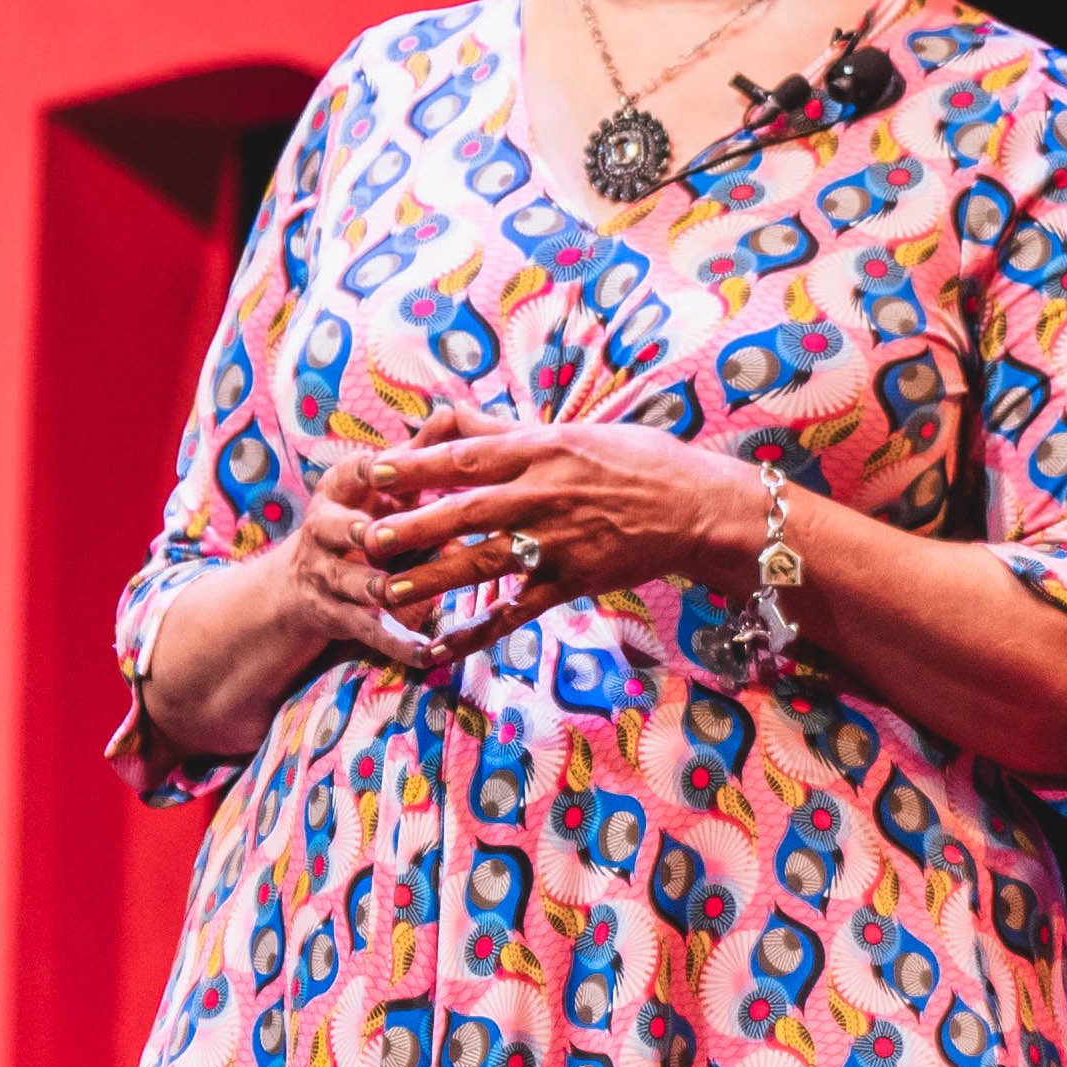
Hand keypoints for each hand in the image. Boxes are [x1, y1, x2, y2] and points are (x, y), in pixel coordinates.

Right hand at [220, 461, 448, 681]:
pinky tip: (425, 653)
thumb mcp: (380, 489)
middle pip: (332, 528)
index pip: (347, 475)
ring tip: (391, 592)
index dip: (362, 471)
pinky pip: (368, 631)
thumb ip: (416, 457)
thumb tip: (453, 412)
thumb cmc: (359, 521)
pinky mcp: (338, 616)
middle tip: (371, 534)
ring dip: (371, 587)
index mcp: (338, 494)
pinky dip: (396, 642)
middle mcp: (324, 531)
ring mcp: (327, 576)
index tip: (381, 465)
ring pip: (348, 582)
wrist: (299, 585)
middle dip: (352, 531)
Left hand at [340, 408, 770, 621]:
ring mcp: (559, 541)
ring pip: (483, 563)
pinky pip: (517, 609)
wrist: (700, 508)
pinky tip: (444, 646)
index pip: (467, 456)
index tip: (375, 474)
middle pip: (465, 511)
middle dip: (412, 526)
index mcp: (543, 449)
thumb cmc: (640, 461)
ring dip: (432, 579)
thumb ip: (511, 432)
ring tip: (388, 591)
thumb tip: (454, 421)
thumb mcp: (576, 432)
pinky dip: (479, 629)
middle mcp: (546, 494)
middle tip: (365, 538)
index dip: (417, 466)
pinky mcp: (574, 580)